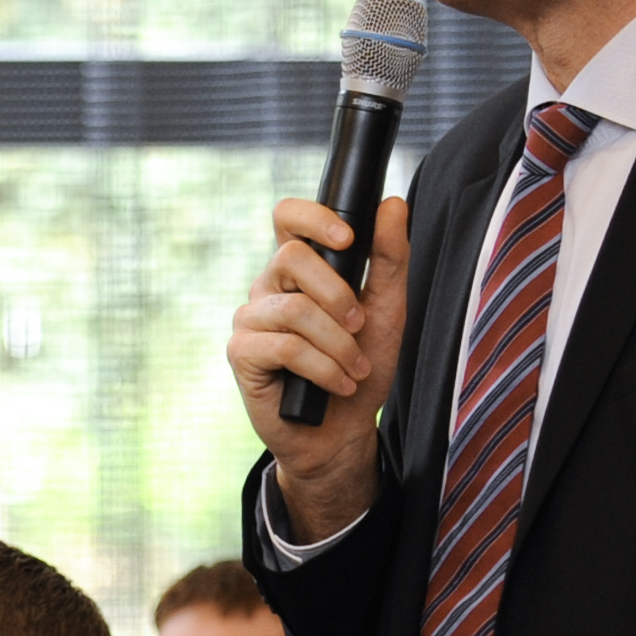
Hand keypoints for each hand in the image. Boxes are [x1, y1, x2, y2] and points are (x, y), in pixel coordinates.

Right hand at [229, 194, 409, 539]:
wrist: (343, 431)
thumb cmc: (361, 368)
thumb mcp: (387, 308)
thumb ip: (389, 257)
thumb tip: (392, 204)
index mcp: (300, 270)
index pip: (287, 217)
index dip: (313, 217)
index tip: (349, 238)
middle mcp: (269, 287)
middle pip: (290, 257)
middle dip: (337, 294)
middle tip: (360, 325)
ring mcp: (251, 319)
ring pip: (294, 309)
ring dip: (338, 344)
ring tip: (356, 368)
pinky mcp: (242, 353)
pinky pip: (285, 346)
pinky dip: (323, 367)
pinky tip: (337, 384)